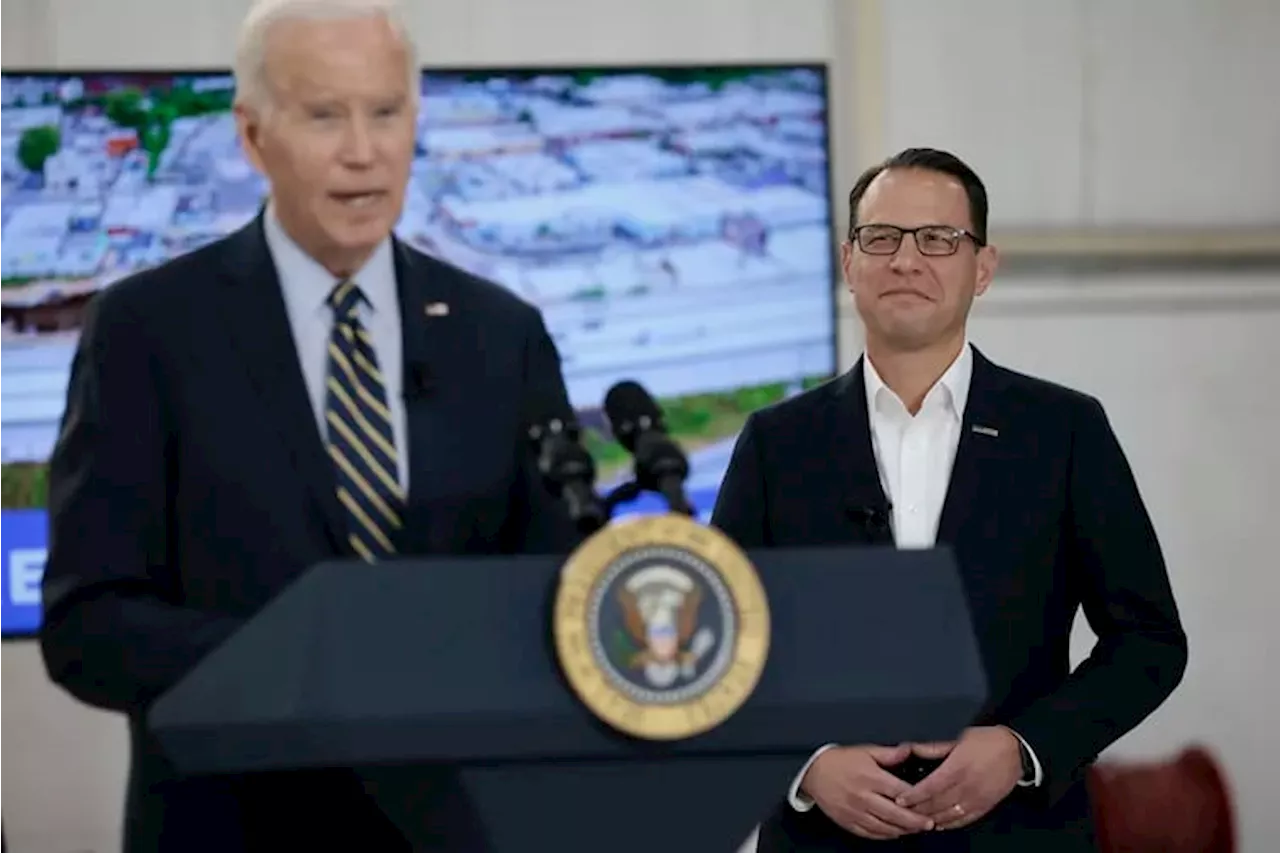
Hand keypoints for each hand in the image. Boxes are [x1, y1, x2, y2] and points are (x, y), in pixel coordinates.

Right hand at [801, 744, 938, 839]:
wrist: (813, 772)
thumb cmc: (839, 761)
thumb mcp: (865, 750)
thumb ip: (889, 753)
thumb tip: (908, 750)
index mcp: (870, 777)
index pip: (900, 792)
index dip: (917, 799)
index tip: (930, 802)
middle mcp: (863, 797)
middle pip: (895, 814)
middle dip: (915, 821)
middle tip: (929, 823)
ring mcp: (855, 812)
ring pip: (884, 827)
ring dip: (902, 830)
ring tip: (915, 829)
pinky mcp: (848, 822)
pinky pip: (870, 834)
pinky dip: (885, 836)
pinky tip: (894, 833)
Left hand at [894, 726, 1023, 830]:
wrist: (1016, 751)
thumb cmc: (985, 741)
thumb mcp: (958, 737)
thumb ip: (934, 747)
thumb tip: (912, 748)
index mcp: (958, 767)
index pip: (930, 787)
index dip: (913, 795)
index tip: (900, 799)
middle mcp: (967, 786)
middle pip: (937, 804)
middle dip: (917, 809)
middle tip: (902, 812)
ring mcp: (977, 799)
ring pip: (948, 815)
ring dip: (931, 819)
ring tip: (916, 819)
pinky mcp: (985, 807)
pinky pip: (964, 820)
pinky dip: (949, 824)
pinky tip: (938, 824)